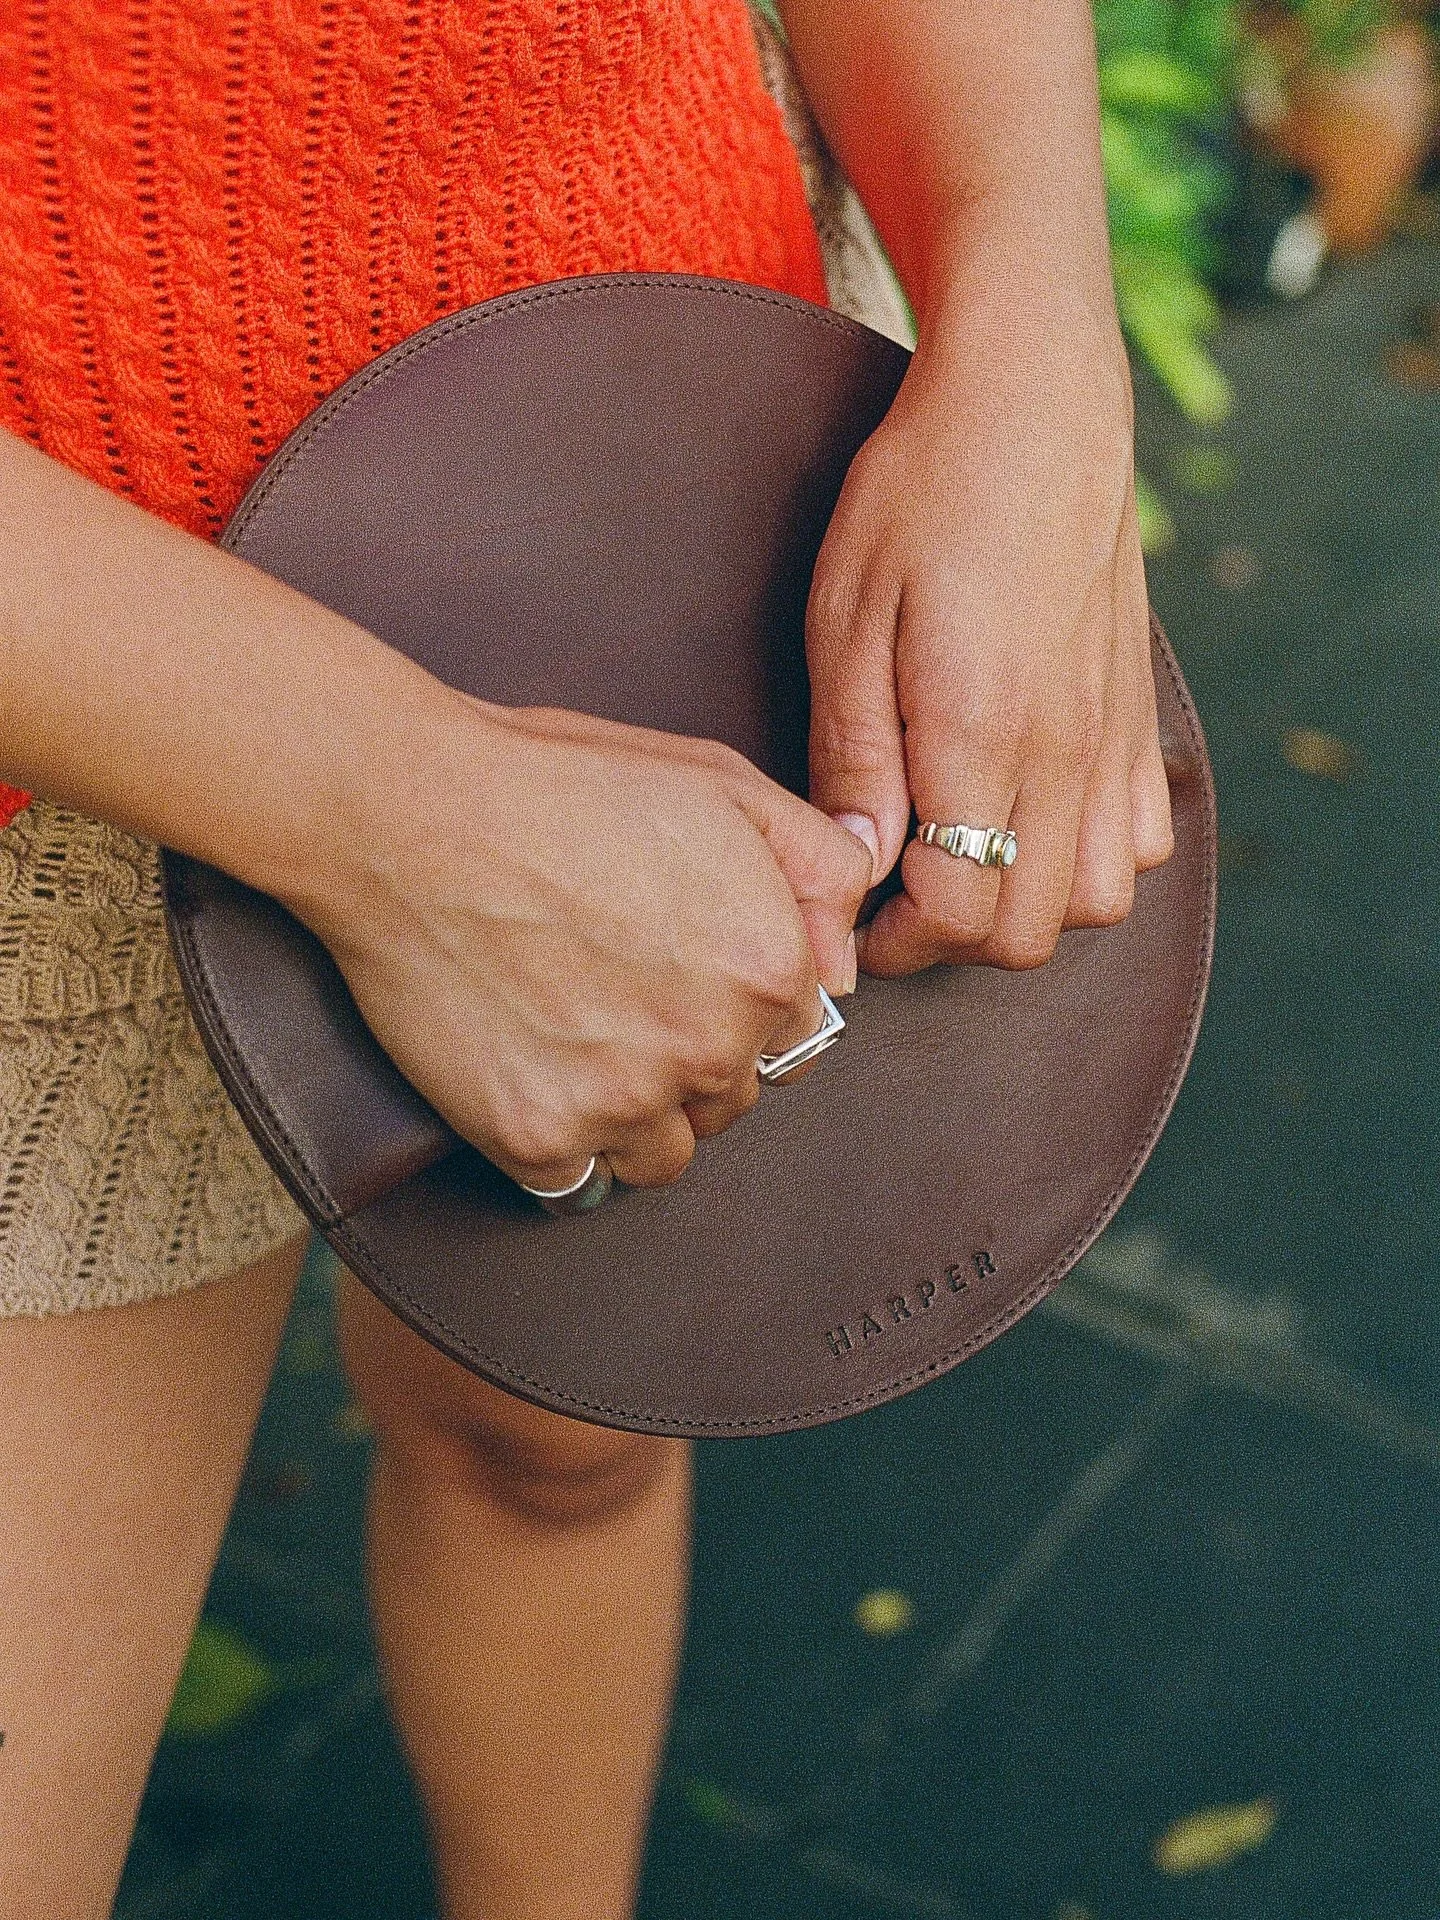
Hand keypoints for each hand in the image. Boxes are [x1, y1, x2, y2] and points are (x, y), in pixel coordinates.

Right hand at [297, 694, 871, 1193]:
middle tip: (615, 995)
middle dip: (689, 1060)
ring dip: (634, 1117)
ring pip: (665, 1157)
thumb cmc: (560, 784)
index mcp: (768, 968)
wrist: (408, 813)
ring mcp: (624, 1102)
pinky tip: (530, 1077)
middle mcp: (711, 1047)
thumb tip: (852, 955)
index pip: (793, 1037)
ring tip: (575, 1041)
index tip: (677, 973)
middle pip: (732, 1100)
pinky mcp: (538, 1138)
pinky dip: (559, 1144)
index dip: (736, 1005)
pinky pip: (578, 1183)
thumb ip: (819, 868)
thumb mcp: (721, 783)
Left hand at [805, 301, 1173, 976]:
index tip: (848, 921)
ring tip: (960, 863)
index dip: (891, 943)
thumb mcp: (847, 617)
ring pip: (1099, 902)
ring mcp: (1113, 737)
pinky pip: (1146, 838)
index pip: (955, 913)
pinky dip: (1093, 861)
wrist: (1033, 401)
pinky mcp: (1139, 714)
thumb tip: (853, 861)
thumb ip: (852, 754)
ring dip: (1024, 910)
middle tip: (890, 896)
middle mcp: (1063, 752)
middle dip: (947, 942)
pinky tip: (1031, 820)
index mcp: (980, 733)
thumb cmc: (920, 495)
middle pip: (1025, 932)